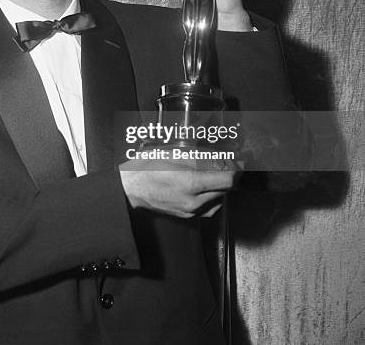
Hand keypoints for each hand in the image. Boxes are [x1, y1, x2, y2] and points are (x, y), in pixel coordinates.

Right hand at [119, 159, 235, 218]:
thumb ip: (203, 157)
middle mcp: (194, 201)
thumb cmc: (148, 167)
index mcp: (191, 183)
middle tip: (231, 163)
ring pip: (220, 199)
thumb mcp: (176, 154)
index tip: (239, 160)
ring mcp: (191, 211)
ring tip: (218, 174)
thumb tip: (223, 157)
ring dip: (223, 186)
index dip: (237, 168)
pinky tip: (208, 187)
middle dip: (231, 175)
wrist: (130, 188)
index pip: (228, 180)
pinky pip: (209, 208)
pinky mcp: (188, 216)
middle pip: (226, 189)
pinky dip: (214, 196)